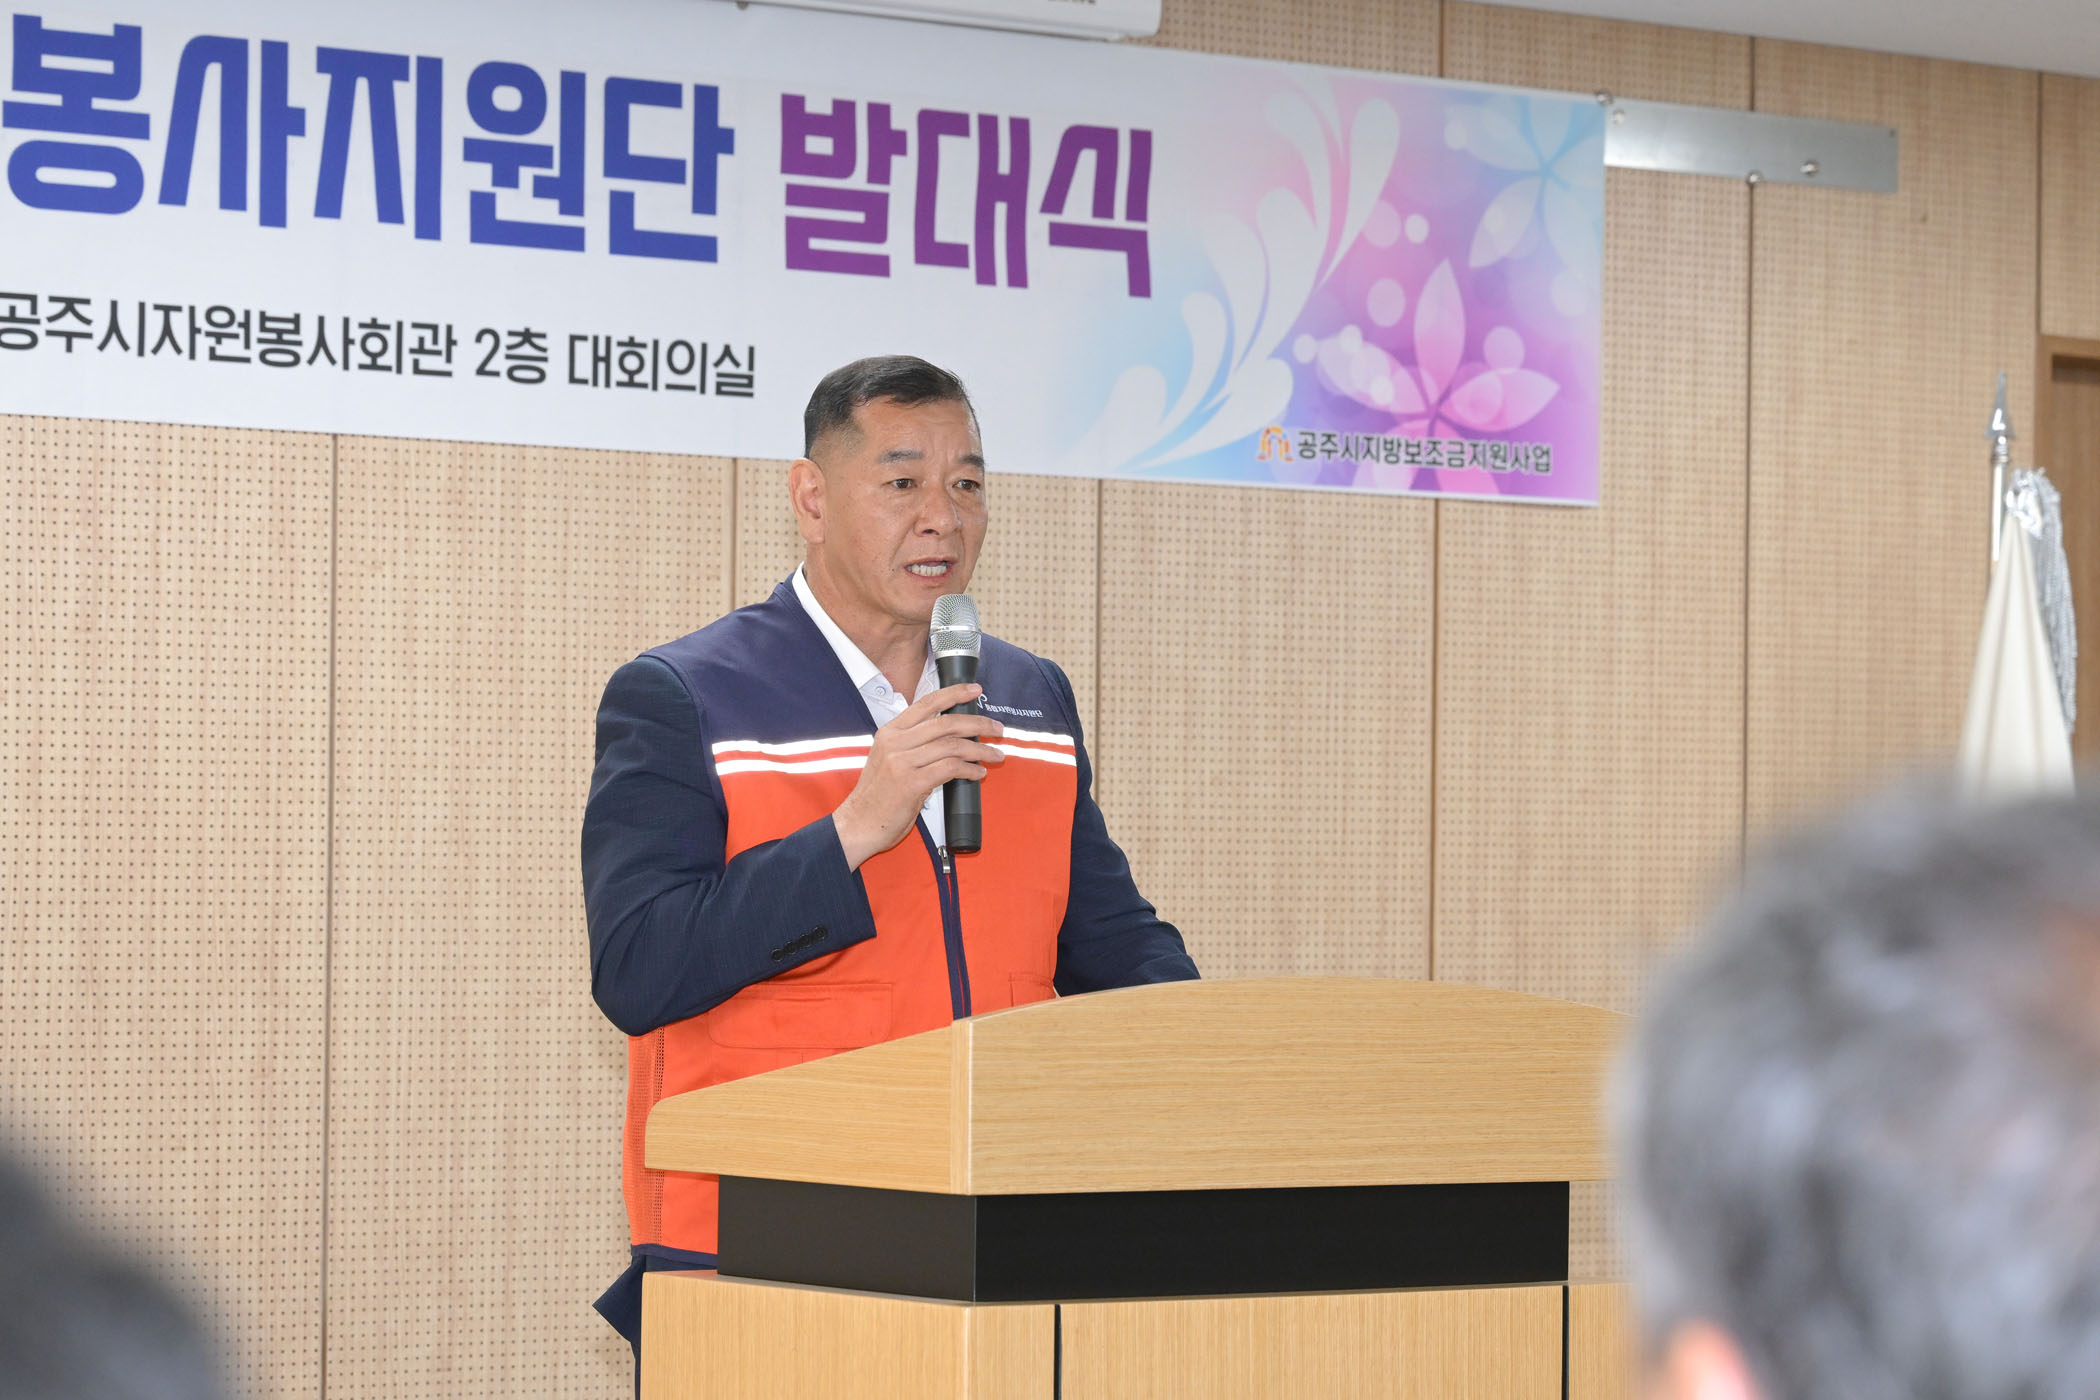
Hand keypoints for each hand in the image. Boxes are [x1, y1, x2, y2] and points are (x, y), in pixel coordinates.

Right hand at [833, 684, 1004, 869]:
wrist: (859, 823)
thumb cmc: (878, 795)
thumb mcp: (889, 758)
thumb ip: (912, 743)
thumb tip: (950, 735)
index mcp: (890, 732)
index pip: (926, 703)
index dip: (954, 693)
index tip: (975, 690)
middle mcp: (895, 743)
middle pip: (945, 723)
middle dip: (977, 723)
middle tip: (997, 728)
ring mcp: (902, 762)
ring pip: (952, 746)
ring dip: (980, 749)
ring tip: (995, 754)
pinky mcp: (911, 784)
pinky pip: (950, 769)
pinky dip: (970, 769)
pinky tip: (978, 773)